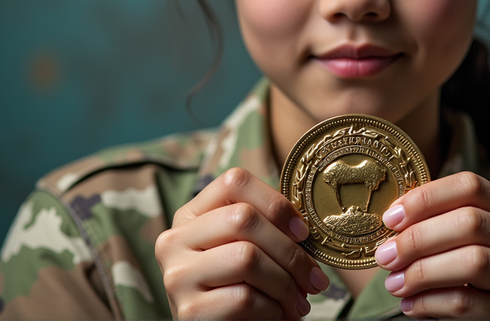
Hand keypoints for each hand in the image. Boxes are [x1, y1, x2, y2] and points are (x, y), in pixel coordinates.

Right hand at [155, 167, 330, 318]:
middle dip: (290, 251)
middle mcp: (174, 240)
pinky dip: (271, 308)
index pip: (234, 181)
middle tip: (315, 278)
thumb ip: (263, 229)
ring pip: (246, 257)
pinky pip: (244, 297)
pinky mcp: (188, 310)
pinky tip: (275, 314)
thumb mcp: (245, 250)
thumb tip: (304, 228)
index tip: (303, 232)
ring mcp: (177, 275)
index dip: (276, 202)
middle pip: (244, 219)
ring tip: (298, 301)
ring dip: (285, 283)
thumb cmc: (238, 289)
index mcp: (191, 216)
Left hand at [374, 172, 489, 318]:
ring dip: (423, 271)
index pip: (471, 186)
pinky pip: (467, 302)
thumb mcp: (460, 245)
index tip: (391, 218)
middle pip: (471, 223)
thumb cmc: (468, 280)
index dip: (427, 197)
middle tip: (386, 255)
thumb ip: (438, 225)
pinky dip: (430, 302)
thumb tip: (393, 219)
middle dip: (419, 238)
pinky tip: (410, 304)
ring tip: (394, 283)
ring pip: (474, 261)